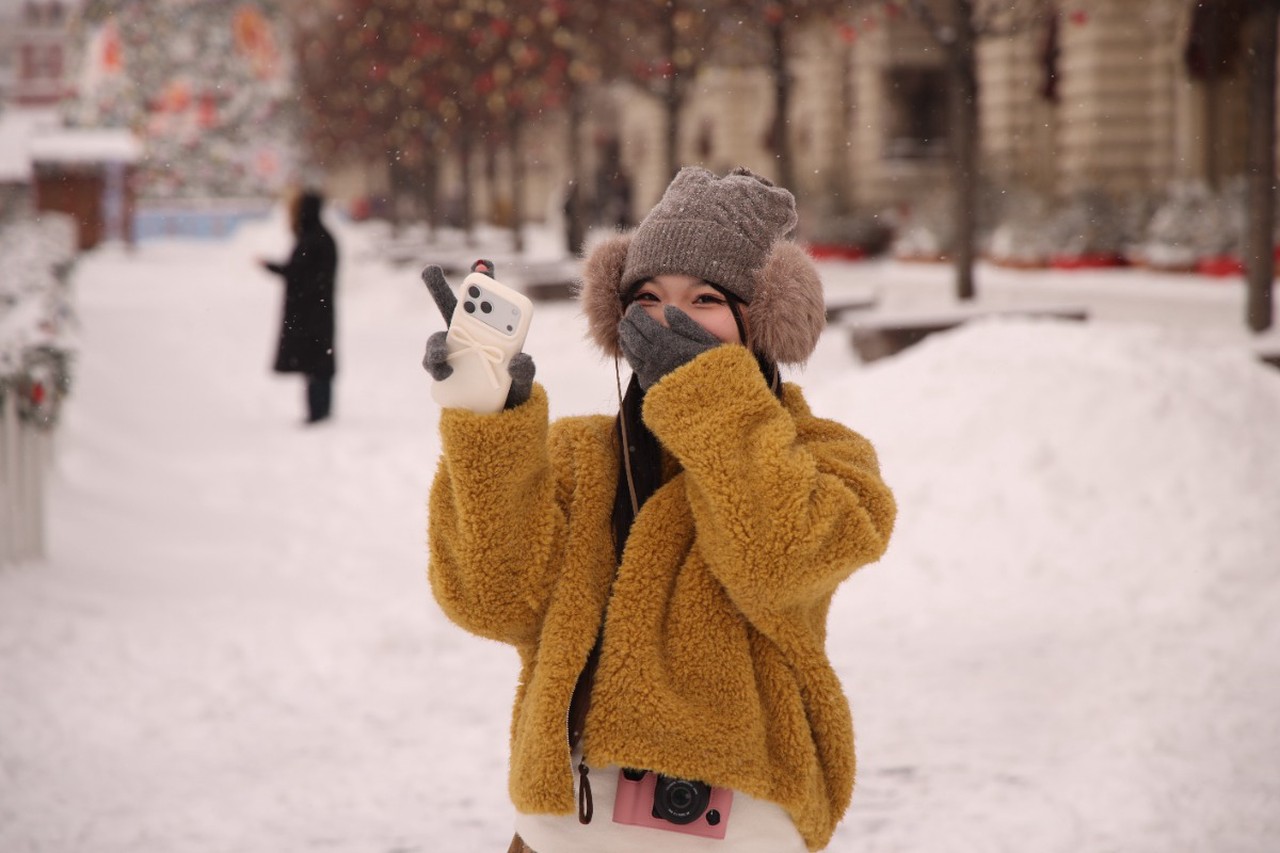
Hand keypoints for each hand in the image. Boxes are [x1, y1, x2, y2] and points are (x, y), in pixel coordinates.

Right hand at [420, 262, 535, 408]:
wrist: (497, 417)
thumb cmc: (512, 389)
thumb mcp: (524, 380)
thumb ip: (525, 369)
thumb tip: (518, 360)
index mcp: (492, 330)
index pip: (489, 302)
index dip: (485, 280)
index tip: (484, 265)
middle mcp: (468, 336)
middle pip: (450, 308)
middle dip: (437, 286)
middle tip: (429, 269)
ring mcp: (451, 353)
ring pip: (436, 339)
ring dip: (436, 341)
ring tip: (442, 354)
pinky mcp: (442, 372)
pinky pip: (433, 364)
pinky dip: (437, 366)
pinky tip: (446, 372)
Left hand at [618, 303, 720, 389]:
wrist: (712, 397)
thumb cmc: (713, 365)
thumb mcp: (704, 340)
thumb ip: (684, 324)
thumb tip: (668, 309)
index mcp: (667, 344)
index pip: (643, 324)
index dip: (636, 314)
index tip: (633, 306)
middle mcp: (654, 358)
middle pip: (632, 338)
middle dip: (627, 325)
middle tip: (625, 316)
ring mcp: (650, 373)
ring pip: (631, 353)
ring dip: (625, 340)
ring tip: (624, 331)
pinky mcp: (650, 387)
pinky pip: (636, 368)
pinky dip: (630, 356)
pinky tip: (632, 351)